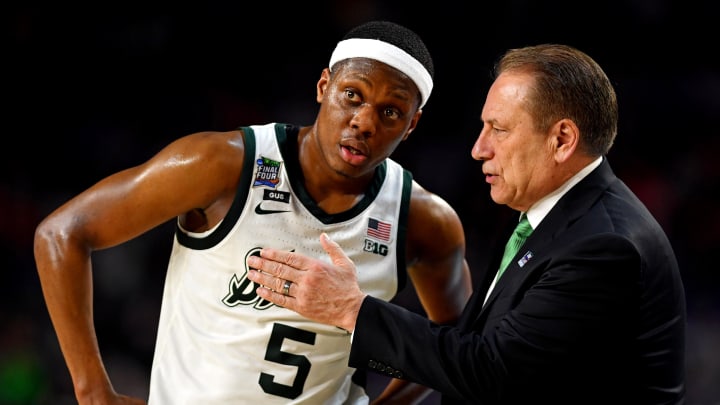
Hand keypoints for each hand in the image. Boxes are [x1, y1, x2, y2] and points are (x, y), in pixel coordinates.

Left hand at [247, 233, 365, 331]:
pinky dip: (269, 295)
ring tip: (251, 274)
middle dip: (263, 264)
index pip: (290, 258)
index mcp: (316, 267)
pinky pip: (281, 300)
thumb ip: (332, 248)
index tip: (263, 252)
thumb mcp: (345, 263)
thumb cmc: (348, 287)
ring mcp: (303, 294)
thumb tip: (324, 236)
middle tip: (251, 261)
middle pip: (280, 270)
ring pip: (278, 284)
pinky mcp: (301, 307)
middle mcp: (307, 279)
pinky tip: (260, 291)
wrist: (352, 309)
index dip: (274, 254)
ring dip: (262, 278)